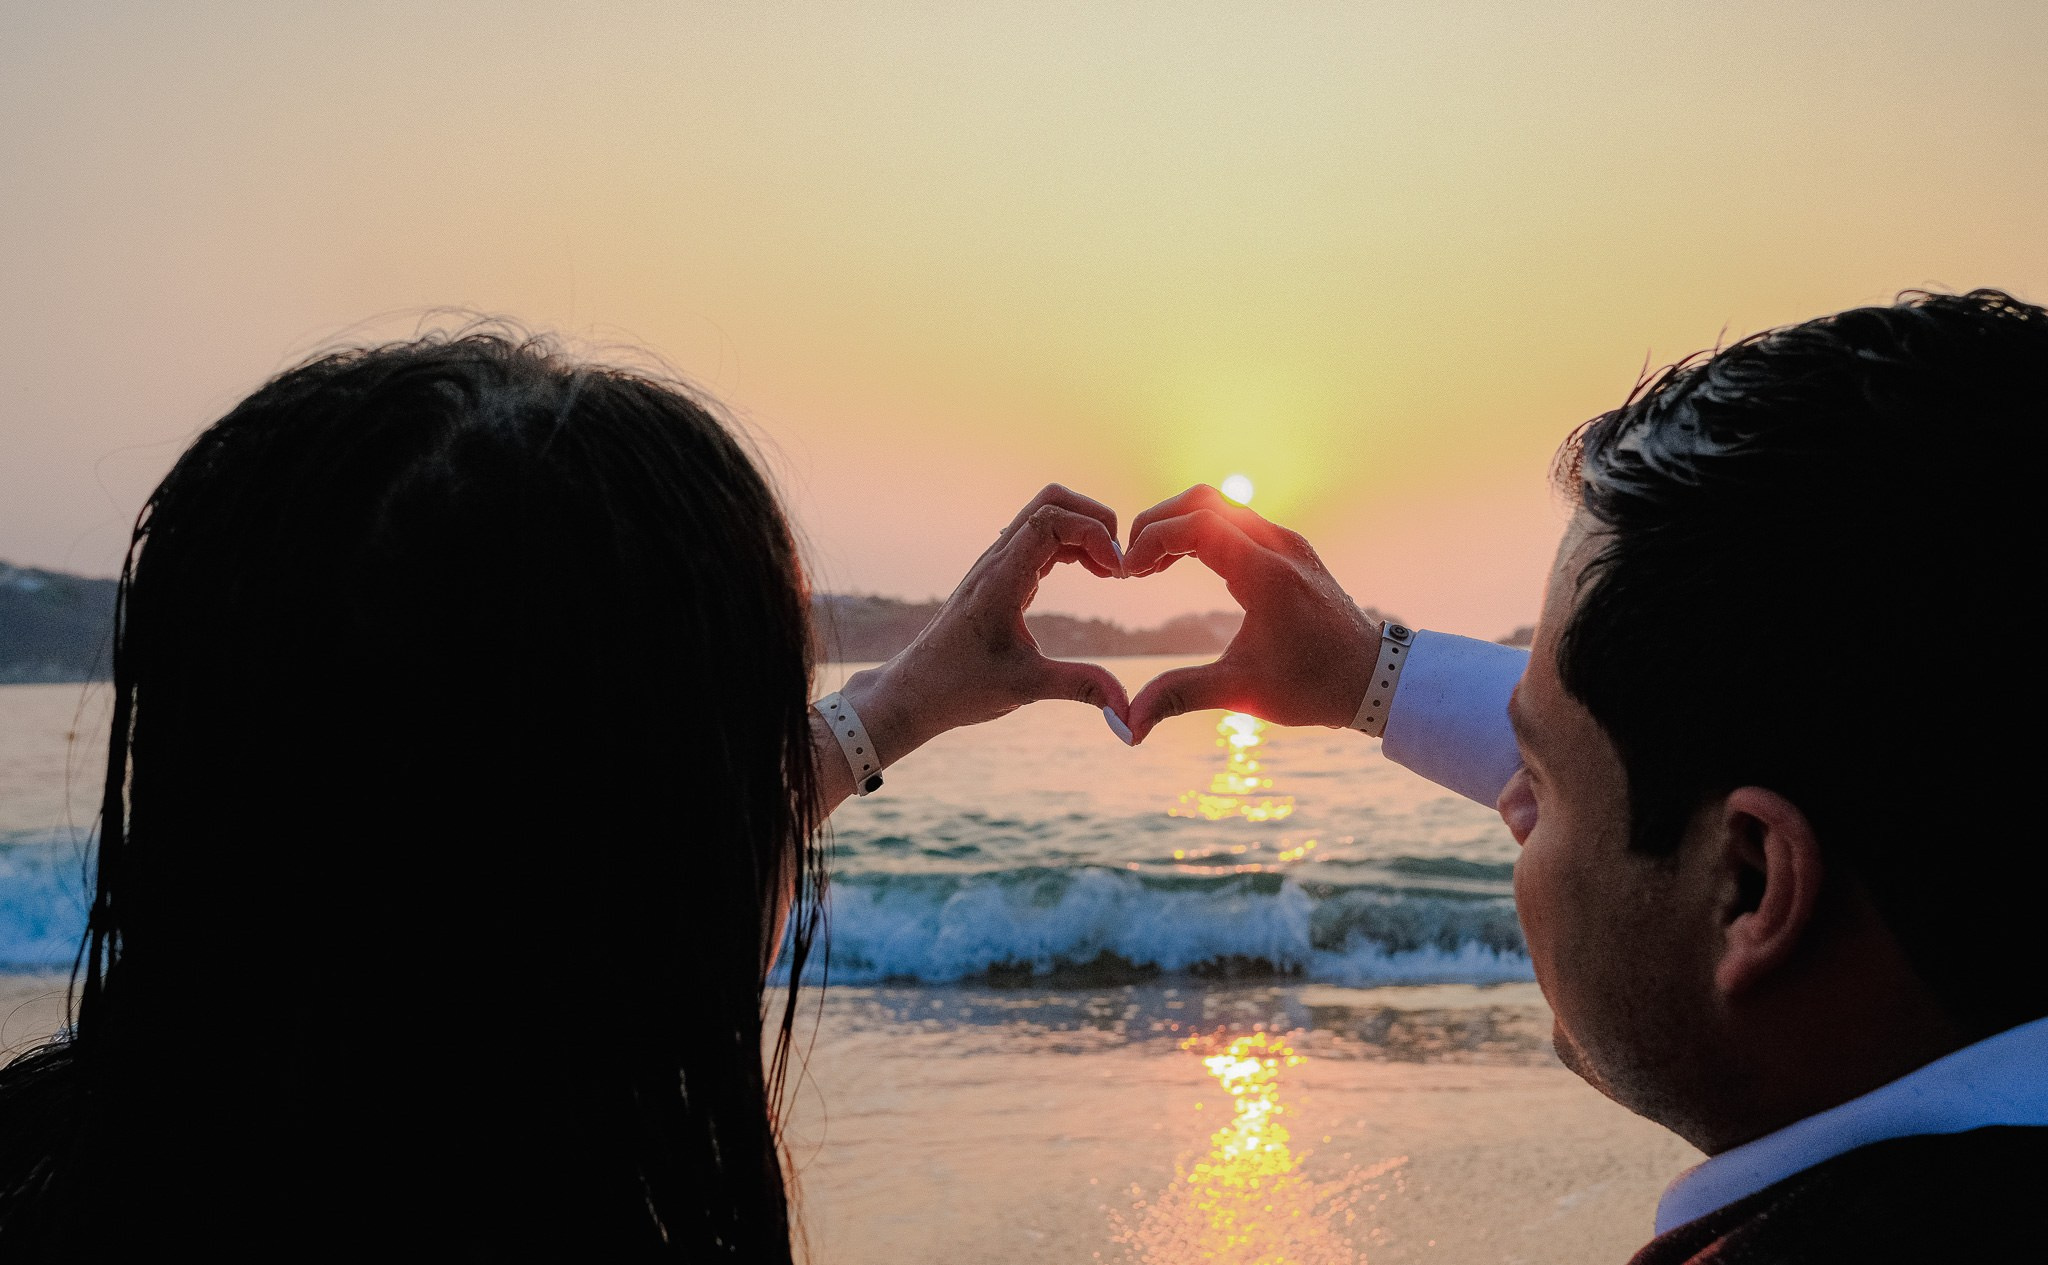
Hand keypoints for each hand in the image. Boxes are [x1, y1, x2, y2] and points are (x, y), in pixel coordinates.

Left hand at [833, 484, 1131, 773]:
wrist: (916, 690)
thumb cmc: (959, 687)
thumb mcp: (1024, 687)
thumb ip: (1078, 687)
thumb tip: (1126, 710)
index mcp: (1000, 578)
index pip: (1050, 519)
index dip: (1093, 532)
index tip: (1117, 572)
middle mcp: (997, 561)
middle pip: (1051, 502)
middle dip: (1095, 519)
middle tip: (1120, 563)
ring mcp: (998, 565)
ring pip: (1047, 516)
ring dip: (1085, 531)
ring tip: (1112, 571)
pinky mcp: (1002, 576)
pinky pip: (1043, 539)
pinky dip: (1074, 545)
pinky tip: (1094, 574)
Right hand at [1123, 484, 1379, 742]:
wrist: (1375, 678)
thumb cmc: (1314, 687)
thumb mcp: (1243, 692)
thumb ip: (1180, 696)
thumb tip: (1129, 725)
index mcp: (1267, 575)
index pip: (1196, 525)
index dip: (1153, 540)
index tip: (1130, 574)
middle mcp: (1279, 547)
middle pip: (1204, 500)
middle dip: (1158, 522)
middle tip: (1132, 561)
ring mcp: (1288, 544)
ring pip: (1221, 505)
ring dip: (1179, 524)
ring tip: (1151, 565)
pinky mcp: (1291, 550)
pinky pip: (1238, 520)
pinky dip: (1203, 530)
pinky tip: (1184, 562)